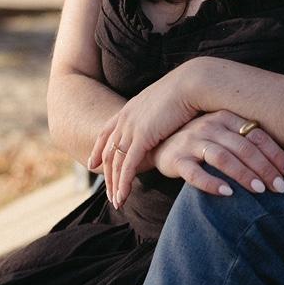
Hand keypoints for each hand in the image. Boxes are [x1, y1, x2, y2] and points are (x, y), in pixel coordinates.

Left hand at [93, 65, 203, 206]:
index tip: (92, 163)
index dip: (97, 149)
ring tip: (117, 202)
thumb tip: (162, 120)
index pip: (106, 132)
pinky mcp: (142, 138)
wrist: (192, 82)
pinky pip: (127, 166)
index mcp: (130, 108)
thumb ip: (157, 114)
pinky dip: (123, 184)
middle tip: (108, 192)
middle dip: (106, 175)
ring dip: (114, 185)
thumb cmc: (187, 90)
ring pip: (115, 163)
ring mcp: (132, 128)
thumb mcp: (164, 102)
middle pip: (108, 151)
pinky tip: (123, 197)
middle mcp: (126, 118)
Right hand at [154, 112, 283, 198]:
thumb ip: (246, 141)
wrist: (160, 141)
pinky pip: (194, 172)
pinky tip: (227, 193)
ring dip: (243, 174)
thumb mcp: (223, 134)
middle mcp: (209, 126)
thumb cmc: (201, 140)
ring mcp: (192, 141)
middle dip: (265, 168)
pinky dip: (211, 182)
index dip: (276, 154)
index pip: (257, 135)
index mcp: (225, 117)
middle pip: (243, 147)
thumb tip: (283, 162)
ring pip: (222, 157)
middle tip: (281, 188)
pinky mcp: (176, 159)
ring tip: (260, 190)